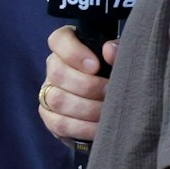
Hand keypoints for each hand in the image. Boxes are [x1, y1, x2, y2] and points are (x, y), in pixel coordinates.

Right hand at [38, 27, 118, 147]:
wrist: (116, 104)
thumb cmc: (117, 73)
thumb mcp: (121, 58)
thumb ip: (119, 49)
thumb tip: (110, 50)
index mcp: (68, 45)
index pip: (58, 40)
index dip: (74, 53)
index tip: (96, 66)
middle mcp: (54, 67)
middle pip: (57, 73)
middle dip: (87, 86)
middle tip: (110, 92)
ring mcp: (48, 92)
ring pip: (57, 99)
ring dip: (86, 108)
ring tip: (107, 111)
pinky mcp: (50, 117)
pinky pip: (58, 123)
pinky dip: (81, 127)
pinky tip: (98, 128)